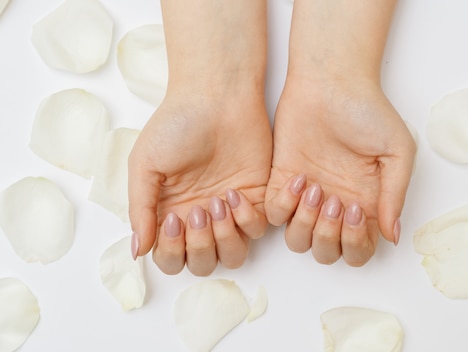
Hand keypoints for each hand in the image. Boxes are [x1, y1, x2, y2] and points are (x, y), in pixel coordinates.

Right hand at [128, 91, 271, 275]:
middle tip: (198, 211)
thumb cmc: (176, 125)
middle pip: (203, 263)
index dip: (172, 251)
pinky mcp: (258, 200)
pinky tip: (236, 193)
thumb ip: (140, 209)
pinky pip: (257, 231)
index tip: (174, 220)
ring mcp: (230, 212)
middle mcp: (200, 218)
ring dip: (225, 238)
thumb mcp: (145, 164)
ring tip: (219, 201)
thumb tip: (136, 251)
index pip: (170, 258)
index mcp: (170, 214)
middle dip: (200, 246)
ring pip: (233, 255)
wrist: (216, 97)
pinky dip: (247, 220)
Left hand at [265, 78, 416, 265]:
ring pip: (298, 241)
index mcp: (365, 205)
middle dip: (329, 237)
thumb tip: (393, 235)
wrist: (331, 82)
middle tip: (334, 201)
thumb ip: (395, 194)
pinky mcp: (280, 182)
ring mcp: (306, 197)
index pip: (359, 250)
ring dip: (306, 224)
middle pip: (327, 252)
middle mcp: (335, 207)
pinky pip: (274, 215)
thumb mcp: (397, 151)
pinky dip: (284, 205)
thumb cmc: (368, 112)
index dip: (356, 244)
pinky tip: (299, 177)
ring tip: (316, 189)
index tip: (356, 211)